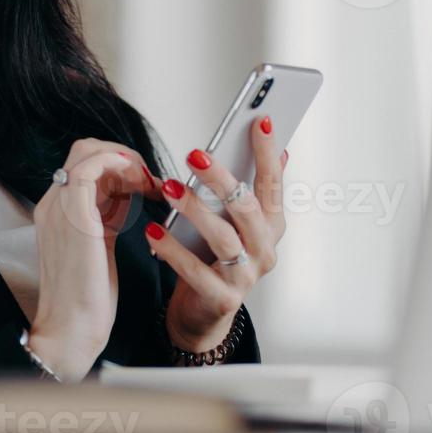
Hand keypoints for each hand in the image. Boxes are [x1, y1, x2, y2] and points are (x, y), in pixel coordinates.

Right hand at [27, 138, 159, 380]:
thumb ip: (104, 218)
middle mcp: (53, 203)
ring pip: (87, 152)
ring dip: (124, 159)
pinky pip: (89, 167)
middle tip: (148, 177)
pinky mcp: (74, 215)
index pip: (84, 165)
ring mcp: (59, 207)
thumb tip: (124, 198)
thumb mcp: (97, 246)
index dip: (118, 166)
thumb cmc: (86, 300)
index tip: (145, 183)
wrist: (71, 330)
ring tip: (147, 181)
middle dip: (122, 156)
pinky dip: (117, 163)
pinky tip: (139, 182)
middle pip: (84, 151)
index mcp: (57, 211)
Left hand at [146, 116, 288, 351]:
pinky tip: (153, 231)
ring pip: (223, 238)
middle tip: (195, 155)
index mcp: (271, 225)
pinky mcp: (222, 299)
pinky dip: (173, 250)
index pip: (273, 183)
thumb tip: (278, 146)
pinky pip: (196, 272)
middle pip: (248, 208)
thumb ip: (253, 187)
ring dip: (194, 209)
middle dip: (222, 179)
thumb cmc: (216, 257)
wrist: (202, 314)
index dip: (268, 152)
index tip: (261, 119)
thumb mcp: (236, 221)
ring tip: (169, 187)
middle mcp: (264, 250)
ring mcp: (245, 277)